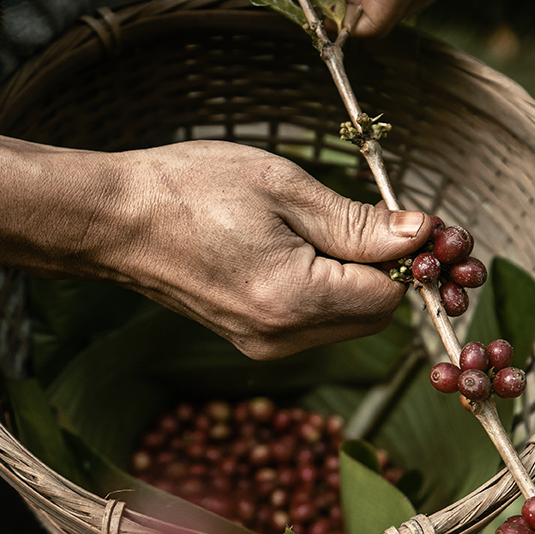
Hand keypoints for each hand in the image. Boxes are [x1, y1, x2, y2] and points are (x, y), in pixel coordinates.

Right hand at [102, 140, 431, 357]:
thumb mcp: (283, 187)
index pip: (390, 294)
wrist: (113, 220)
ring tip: (315, 227)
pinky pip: (314, 322)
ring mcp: (263, 346)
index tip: (404, 217)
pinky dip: (323, 290)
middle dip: (383, 268)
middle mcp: (282, 337)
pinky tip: (295, 249)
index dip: (409, 255)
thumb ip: (357, 221)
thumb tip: (421, 234)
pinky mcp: (250, 342)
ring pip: (346, 321)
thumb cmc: (190, 189)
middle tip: (366, 215)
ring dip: (353, 278)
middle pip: (374, 315)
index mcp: (294, 299)